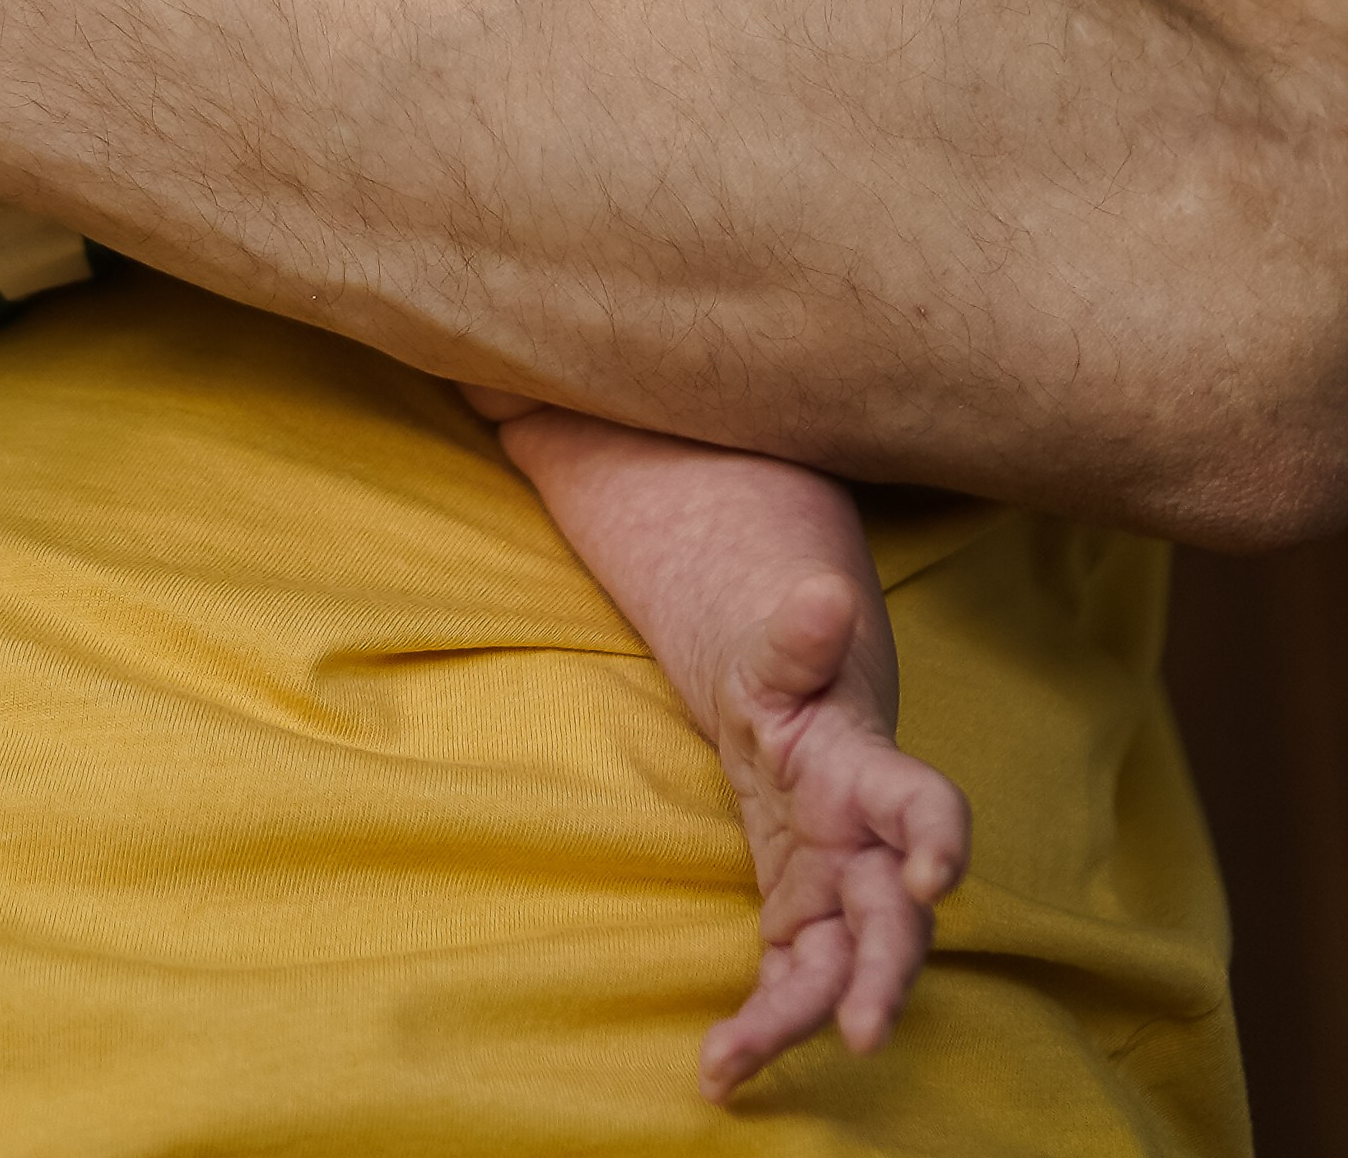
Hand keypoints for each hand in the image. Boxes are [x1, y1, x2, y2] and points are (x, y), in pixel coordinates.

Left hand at [699, 572, 970, 1103]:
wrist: (789, 718)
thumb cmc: (788, 681)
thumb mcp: (777, 654)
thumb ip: (797, 636)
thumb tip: (823, 592)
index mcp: (873, 777)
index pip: (927, 807)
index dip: (941, 840)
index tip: (939, 878)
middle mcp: (872, 850)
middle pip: (896, 920)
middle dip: (887, 975)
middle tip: (865, 1030)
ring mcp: (839, 896)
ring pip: (842, 969)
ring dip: (803, 1020)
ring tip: (734, 1064)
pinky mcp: (802, 927)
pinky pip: (790, 985)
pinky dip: (761, 1026)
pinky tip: (718, 1069)